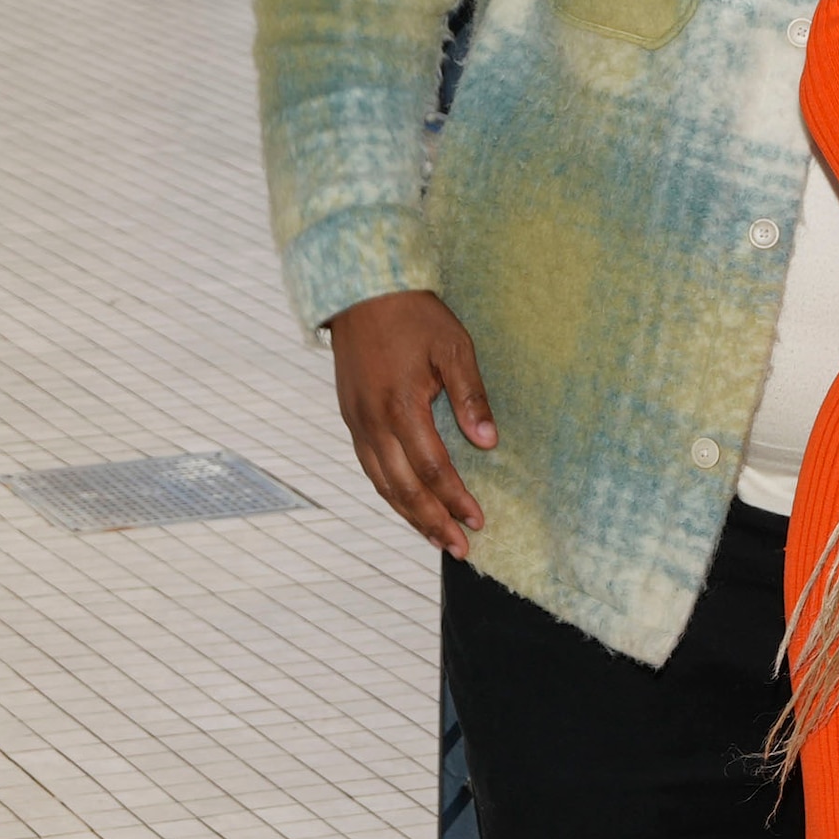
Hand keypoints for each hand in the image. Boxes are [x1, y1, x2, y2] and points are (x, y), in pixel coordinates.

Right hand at [327, 289, 494, 556]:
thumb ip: (470, 397)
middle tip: (460, 549)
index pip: (433, 469)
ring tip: (435, 538)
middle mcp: (374, 422)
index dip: (456, 499)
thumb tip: (488, 443)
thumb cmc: (413, 314)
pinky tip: (406, 504)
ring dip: (410, 515)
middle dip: (433, 522)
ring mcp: (357, 422)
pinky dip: (390, 492)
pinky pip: (369, 467)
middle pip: (404, 488)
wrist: (360, 289)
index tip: (477, 520)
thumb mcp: (453, 346)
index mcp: (401, 406)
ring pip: (382, 484)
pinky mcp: (349, 417)